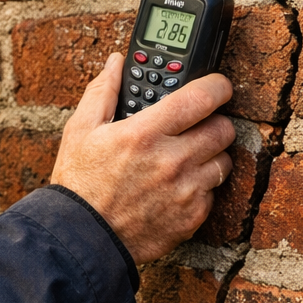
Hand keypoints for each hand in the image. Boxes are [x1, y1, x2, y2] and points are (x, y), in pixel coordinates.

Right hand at [50, 53, 235, 264]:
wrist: (81, 238)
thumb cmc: (78, 184)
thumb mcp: (80, 130)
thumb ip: (102, 92)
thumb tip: (116, 64)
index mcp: (145, 133)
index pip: (202, 97)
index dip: (217, 86)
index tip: (216, 86)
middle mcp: (171, 161)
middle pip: (222, 128)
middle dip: (212, 122)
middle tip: (196, 126)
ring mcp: (185, 191)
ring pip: (224, 162)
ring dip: (210, 156)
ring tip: (184, 159)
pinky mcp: (191, 218)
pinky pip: (213, 193)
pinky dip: (200, 188)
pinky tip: (175, 187)